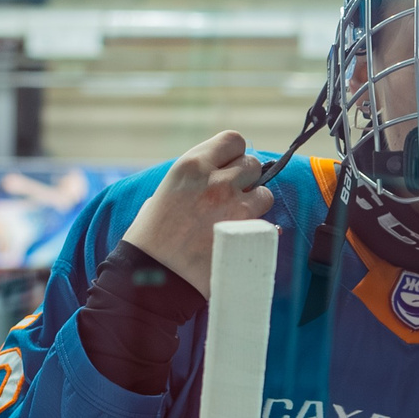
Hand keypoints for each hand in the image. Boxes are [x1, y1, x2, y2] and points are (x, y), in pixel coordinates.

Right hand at [120, 131, 270, 297]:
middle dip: (245, 179)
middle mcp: (217, 181)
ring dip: (254, 205)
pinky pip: (268, 225)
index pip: (233, 140)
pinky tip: (243, 238)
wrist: (150, 277)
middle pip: (252, 164)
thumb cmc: (150, 238)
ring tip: (235, 220)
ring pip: (265, 194)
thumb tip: (215, 179)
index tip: (228, 168)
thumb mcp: (163, 193)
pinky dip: (260, 230)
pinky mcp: (246, 235)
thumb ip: (193, 181)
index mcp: (192, 166)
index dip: (234, 154)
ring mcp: (235, 208)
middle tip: (231, 197)